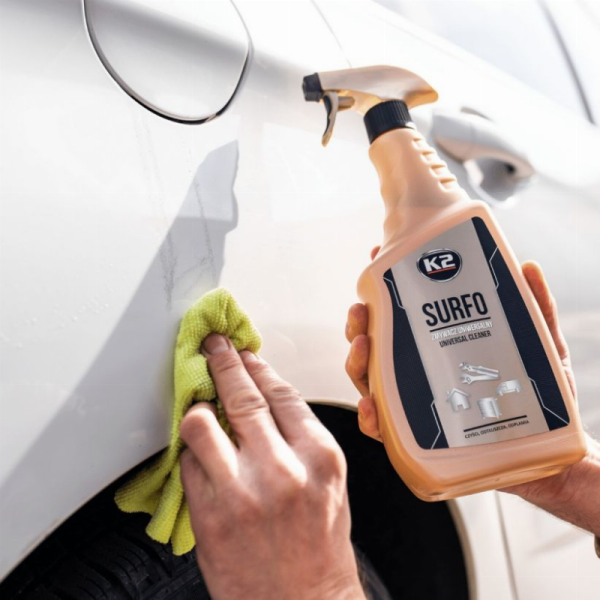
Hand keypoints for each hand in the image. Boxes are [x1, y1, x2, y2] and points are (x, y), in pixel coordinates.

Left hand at [180, 334, 364, 599]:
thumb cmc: (318, 544)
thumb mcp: (327, 482)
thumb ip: (299, 437)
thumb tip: (264, 396)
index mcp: (320, 456)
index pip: (282, 393)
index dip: (258, 367)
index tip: (245, 353)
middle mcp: (283, 469)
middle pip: (243, 396)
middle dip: (223, 363)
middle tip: (212, 347)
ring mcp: (243, 492)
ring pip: (201, 423)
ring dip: (196, 408)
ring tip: (198, 406)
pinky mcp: (210, 516)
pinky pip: (187, 465)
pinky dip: (189, 452)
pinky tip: (197, 451)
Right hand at [346, 253, 599, 535]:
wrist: (544, 453)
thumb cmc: (534, 399)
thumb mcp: (538, 348)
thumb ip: (536, 308)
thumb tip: (528, 267)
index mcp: (437, 346)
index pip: (401, 314)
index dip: (383, 286)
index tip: (374, 256)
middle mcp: (418, 372)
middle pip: (375, 345)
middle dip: (359, 324)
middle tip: (361, 310)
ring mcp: (415, 403)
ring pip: (370, 379)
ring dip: (357, 362)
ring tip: (362, 346)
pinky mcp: (418, 439)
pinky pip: (385, 428)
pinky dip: (371, 417)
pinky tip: (370, 405)